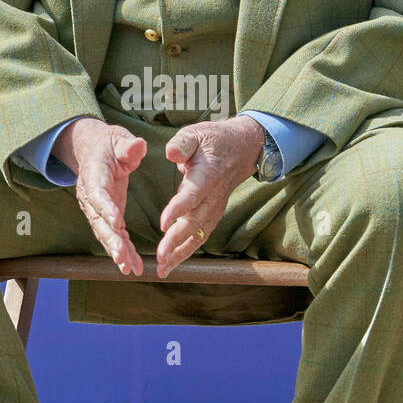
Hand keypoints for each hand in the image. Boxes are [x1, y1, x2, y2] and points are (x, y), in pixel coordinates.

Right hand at [53, 118, 146, 274]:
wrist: (94, 151)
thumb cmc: (109, 144)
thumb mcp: (118, 139)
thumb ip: (127, 145)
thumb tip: (138, 146)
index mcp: (94, 175)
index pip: (98, 194)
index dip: (106, 208)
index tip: (117, 222)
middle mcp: (91, 196)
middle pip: (98, 221)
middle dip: (110, 239)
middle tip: (121, 256)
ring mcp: (97, 209)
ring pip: (105, 233)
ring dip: (116, 252)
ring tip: (128, 268)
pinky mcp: (107, 217)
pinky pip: (114, 236)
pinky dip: (123, 252)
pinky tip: (133, 267)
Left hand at [155, 115, 264, 278]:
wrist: (242, 149)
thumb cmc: (214, 140)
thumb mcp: (197, 132)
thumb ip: (182, 143)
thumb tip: (170, 154)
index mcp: (207, 175)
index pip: (192, 194)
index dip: (178, 208)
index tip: (163, 223)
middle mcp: (213, 196)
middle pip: (195, 222)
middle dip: (176, 241)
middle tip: (160, 256)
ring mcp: (215, 208)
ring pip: (198, 235)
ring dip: (180, 253)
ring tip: (162, 269)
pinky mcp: (212, 215)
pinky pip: (200, 236)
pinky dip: (185, 252)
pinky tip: (169, 264)